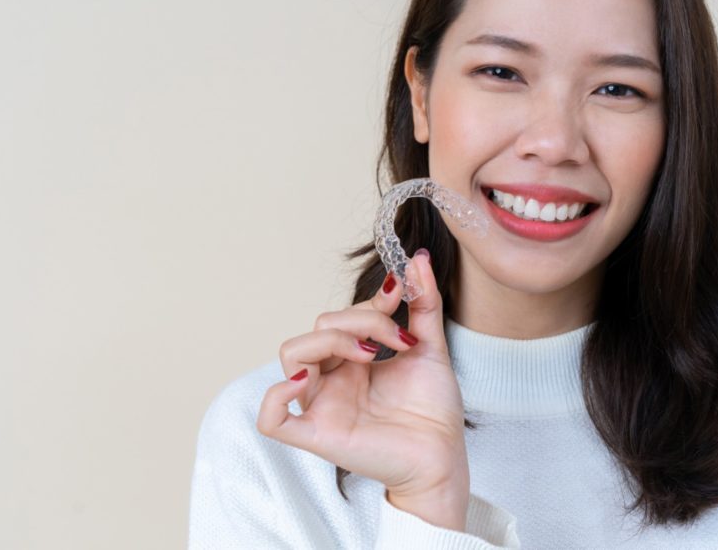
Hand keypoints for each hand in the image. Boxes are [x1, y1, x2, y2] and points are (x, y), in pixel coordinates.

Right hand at [256, 250, 469, 529]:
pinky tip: (309, 381)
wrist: (445, 458)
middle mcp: (332, 378)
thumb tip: (418, 259)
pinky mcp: (318, 436)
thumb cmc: (433, 410)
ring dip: (330, 341)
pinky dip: (277, 396)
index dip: (369, 302)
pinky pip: (272, 419)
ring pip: (292, 355)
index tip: (401, 296)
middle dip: (360, 321)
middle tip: (398, 341)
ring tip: (370, 356)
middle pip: (318, 328)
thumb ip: (423, 303)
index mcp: (352, 358)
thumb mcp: (430, 347)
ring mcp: (322, 404)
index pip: (342, 315)